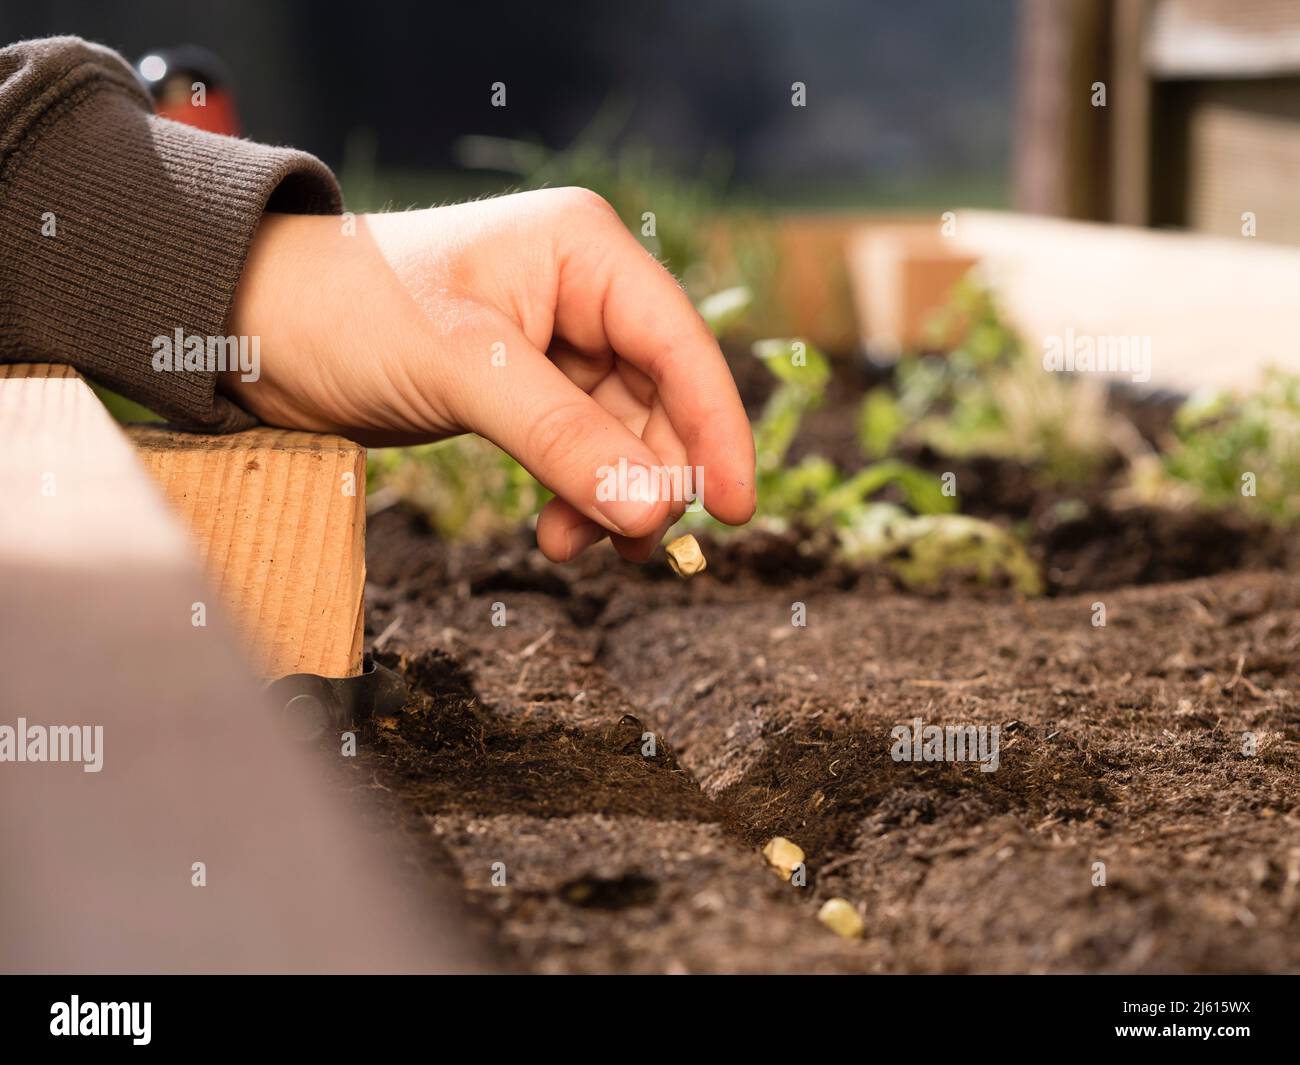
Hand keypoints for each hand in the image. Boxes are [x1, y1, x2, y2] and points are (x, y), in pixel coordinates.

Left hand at [222, 188, 754, 562]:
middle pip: (663, 399)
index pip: (680, 344)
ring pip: (624, 436)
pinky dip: (579, 496)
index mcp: (585, 250)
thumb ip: (562, 438)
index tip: (736, 507)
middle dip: (652, 476)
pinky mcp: (530, 388)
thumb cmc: (352, 311)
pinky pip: (582, 451)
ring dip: (612, 497)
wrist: (261, 327)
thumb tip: (652, 510)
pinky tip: (558, 532)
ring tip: (578, 546)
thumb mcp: (465, 370)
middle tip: (636, 544)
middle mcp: (584, 291)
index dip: (717, 429)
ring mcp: (559, 342)